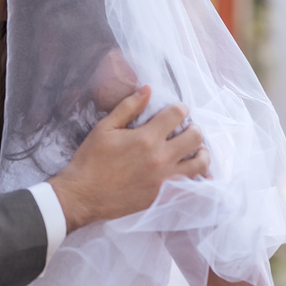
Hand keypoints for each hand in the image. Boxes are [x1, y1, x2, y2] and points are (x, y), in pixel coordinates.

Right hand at [48, 87, 209, 232]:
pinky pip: (193, 184)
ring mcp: (165, 179)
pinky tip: (191, 171)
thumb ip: (128, 107)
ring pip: (200, 163)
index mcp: (146, 138)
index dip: (180, 108)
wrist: (84, 196)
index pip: (176, 114)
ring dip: (201, 152)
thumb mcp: (104, 128)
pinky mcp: (164, 195)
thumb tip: (147, 89)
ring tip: (194, 150)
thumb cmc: (91, 160)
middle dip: (193, 128)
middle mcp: (161, 157)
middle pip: (195, 137)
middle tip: (186, 129)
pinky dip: (197, 176)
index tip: (177, 110)